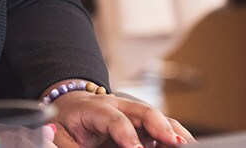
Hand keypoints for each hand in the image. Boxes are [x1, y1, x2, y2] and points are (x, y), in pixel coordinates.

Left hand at [50, 91, 193, 146]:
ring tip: (188, 146)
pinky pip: (164, 127)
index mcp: (94, 107)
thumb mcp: (59, 134)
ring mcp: (133, 112)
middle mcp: (118, 105)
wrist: (69, 106)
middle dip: (161, 127)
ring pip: (159, 118)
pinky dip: (175, 136)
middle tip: (175, 144)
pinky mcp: (144, 123)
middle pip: (144, 111)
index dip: (126, 134)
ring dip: (174, 132)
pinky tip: (184, 145)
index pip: (114, 118)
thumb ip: (69, 146)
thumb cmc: (64, 122)